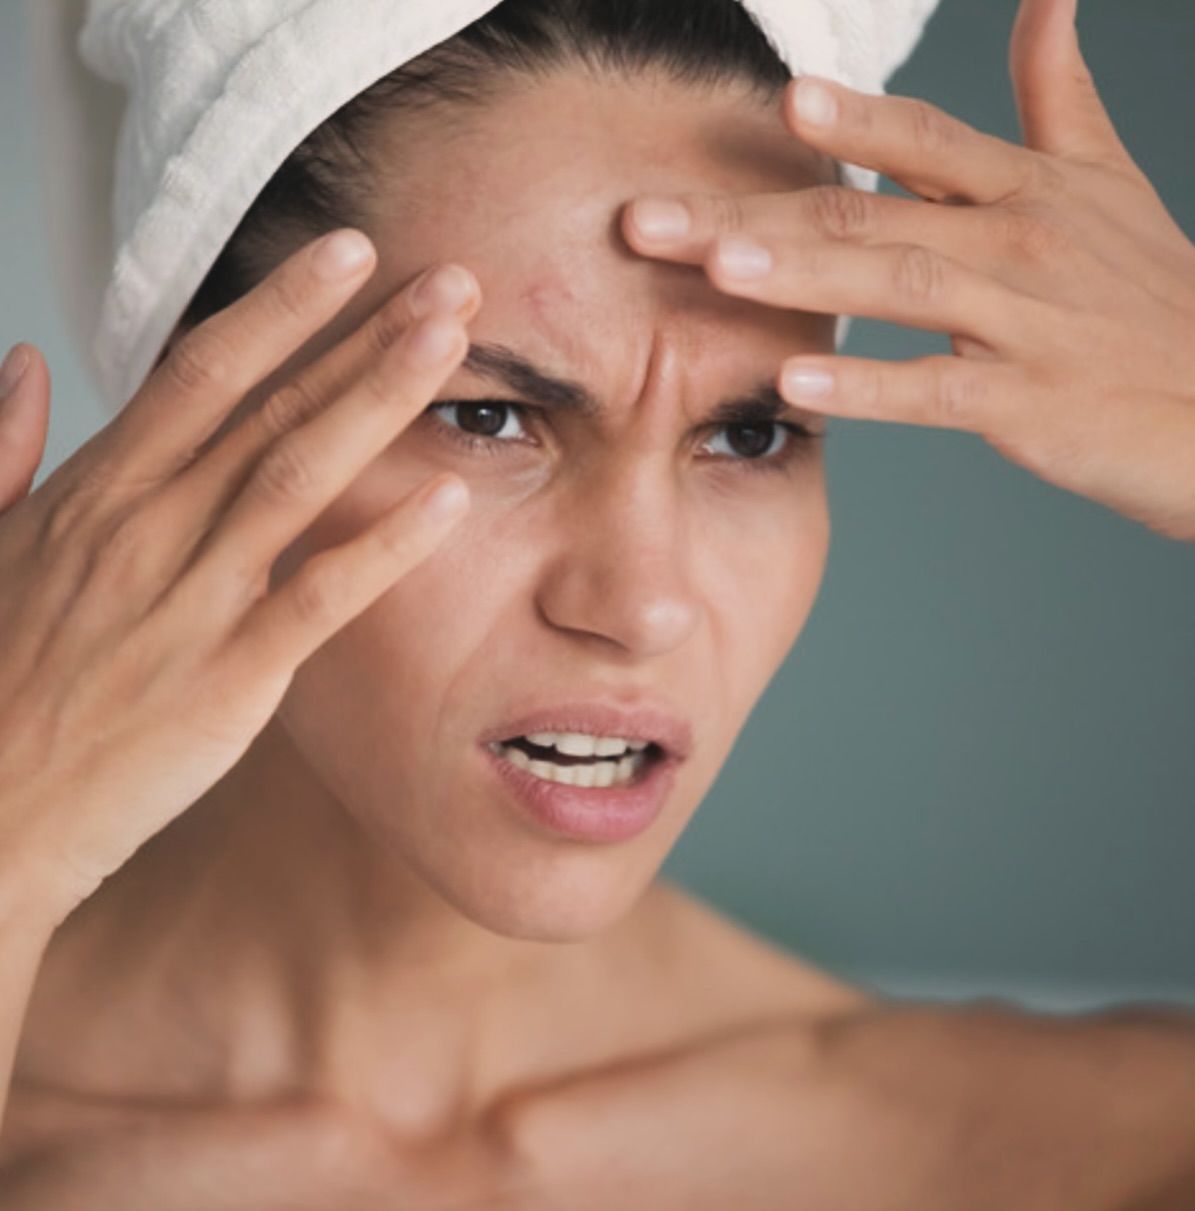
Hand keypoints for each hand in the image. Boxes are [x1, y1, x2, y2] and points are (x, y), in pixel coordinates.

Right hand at [0, 231, 478, 922]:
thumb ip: (6, 451)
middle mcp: (148, 528)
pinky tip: (450, 499)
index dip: (280, 305)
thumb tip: (25, 362)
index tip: (346, 252)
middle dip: (363, 334)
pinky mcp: (227, 679)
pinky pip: (319, 597)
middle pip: (271, 406)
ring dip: (380, 401)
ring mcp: (190, 600)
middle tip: (448, 280)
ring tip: (452, 344)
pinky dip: (385, 546)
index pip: (201, 371)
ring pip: (299, 475)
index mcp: (98, 492)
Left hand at [622, 0, 1194, 542]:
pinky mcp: (1027, 400)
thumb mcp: (1108, 179)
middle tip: (650, 218)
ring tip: (714, 265)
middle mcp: (1018, 239)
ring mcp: (1022, 319)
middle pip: (871, 211)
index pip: (924, 138)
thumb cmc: (1150, 295)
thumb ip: (1057, 93)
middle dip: (754, 210)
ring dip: (801, 271)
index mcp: (1025, 187)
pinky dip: (866, 385)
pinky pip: (933, 391)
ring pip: (898, 283)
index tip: (774, 99)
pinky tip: (794, 383)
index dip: (852, 118)